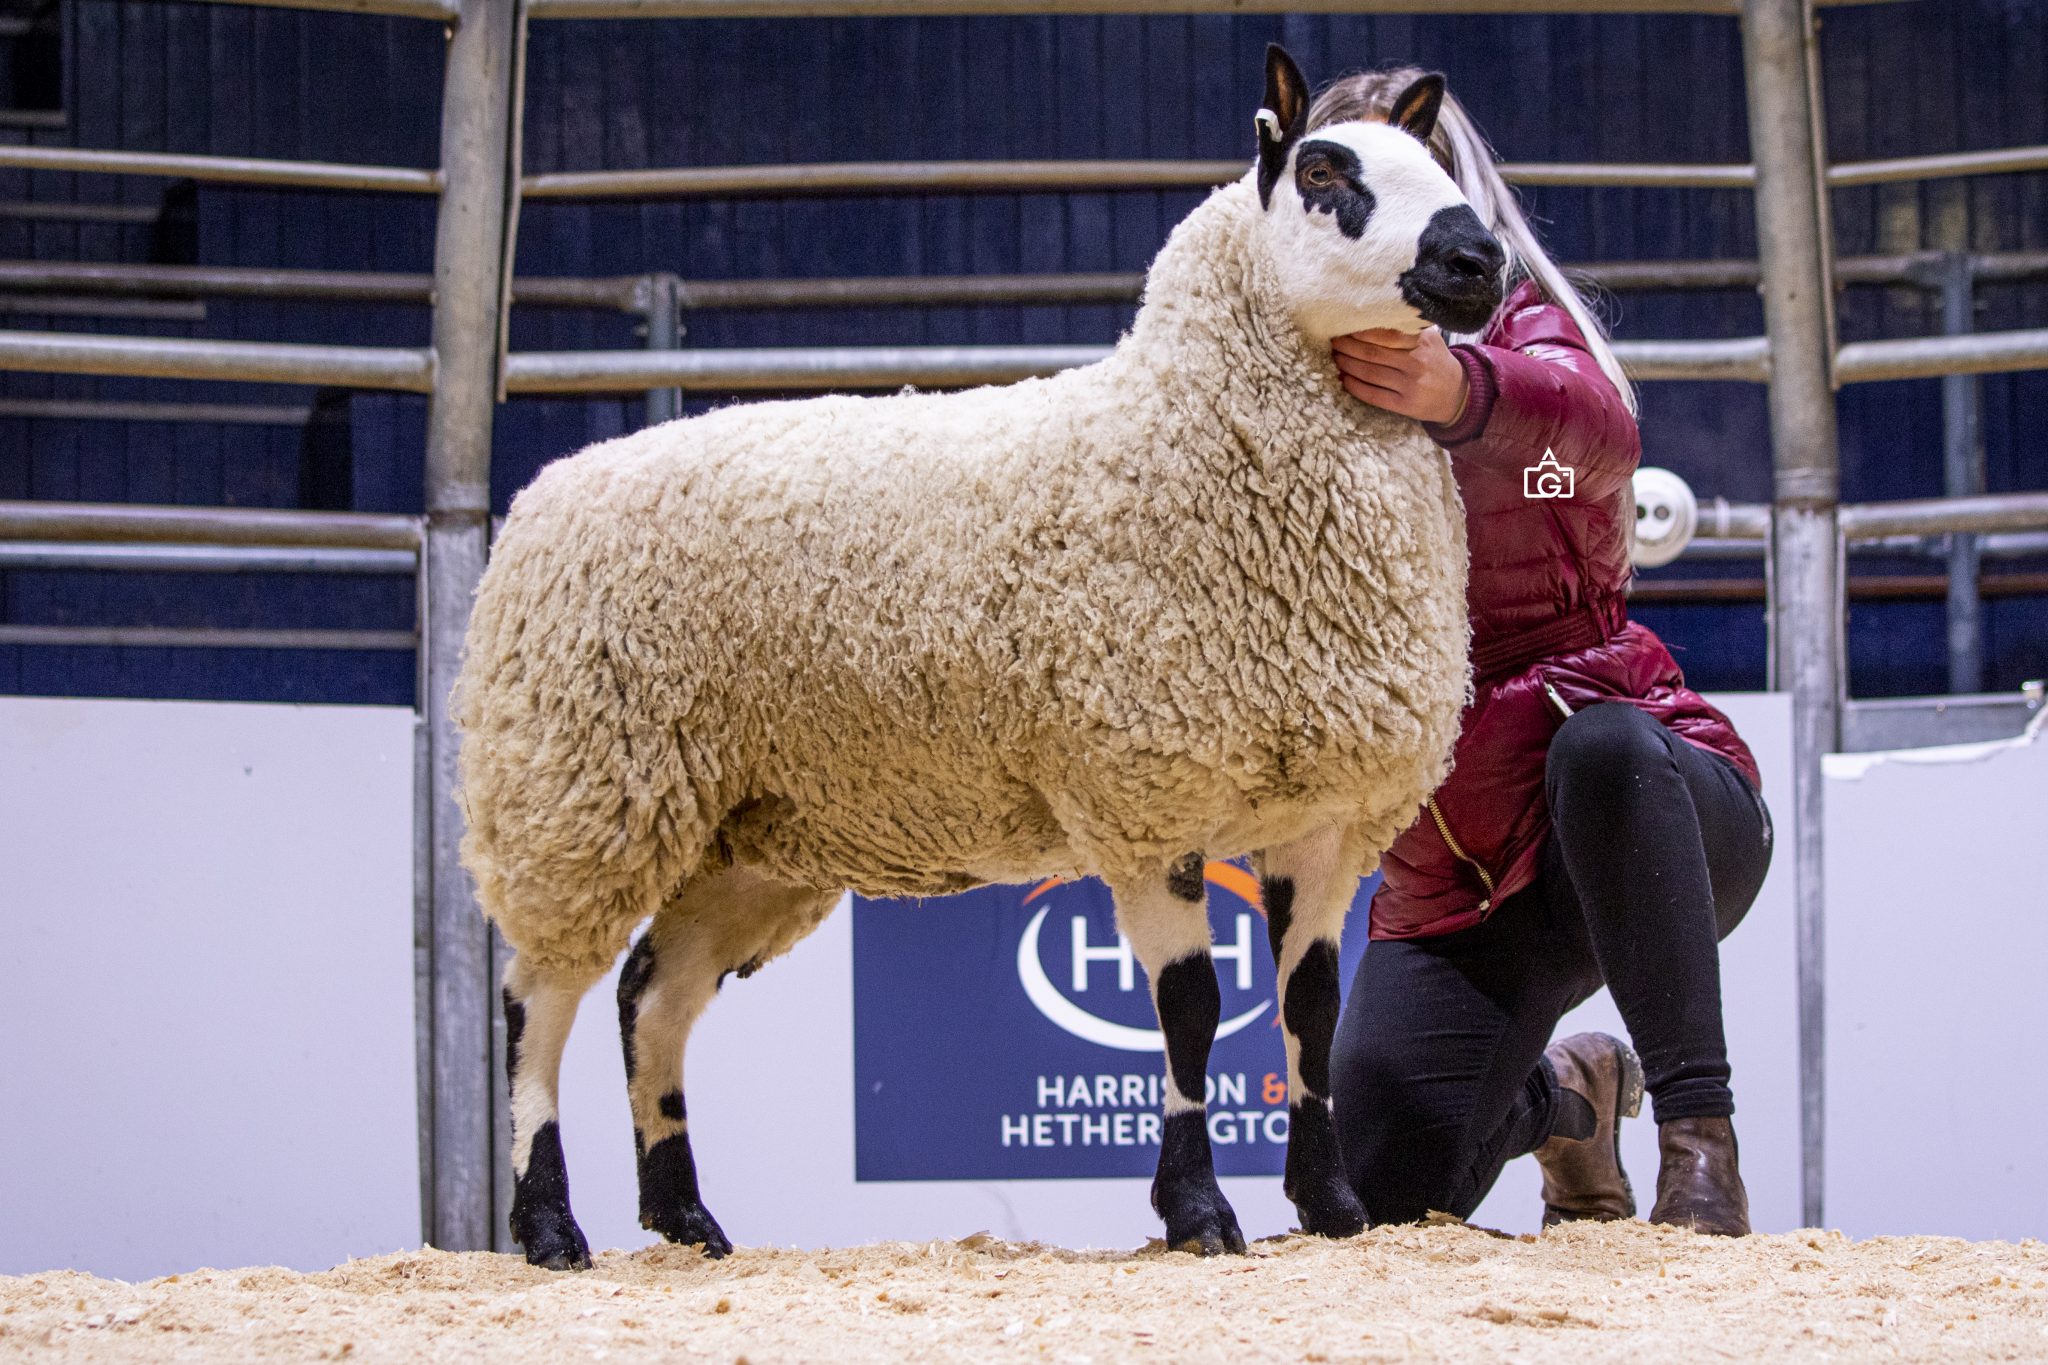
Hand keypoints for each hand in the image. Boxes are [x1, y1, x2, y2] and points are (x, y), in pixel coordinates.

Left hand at [1332, 326, 1468, 424]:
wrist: (1457, 394)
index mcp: (1422, 342)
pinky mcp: (1405, 405)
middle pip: (1373, 353)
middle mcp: (1417, 362)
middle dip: (1348, 347)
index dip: (1361, 331)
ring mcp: (1411, 385)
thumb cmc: (1436, 361)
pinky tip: (1344, 379)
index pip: (1385, 334)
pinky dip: (1355, 387)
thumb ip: (1408, 327)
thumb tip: (1374, 313)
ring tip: (1336, 357)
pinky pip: (1374, 395)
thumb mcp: (1430, 339)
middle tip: (1334, 341)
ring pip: (1370, 373)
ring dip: (1347, 365)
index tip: (1346, 327)